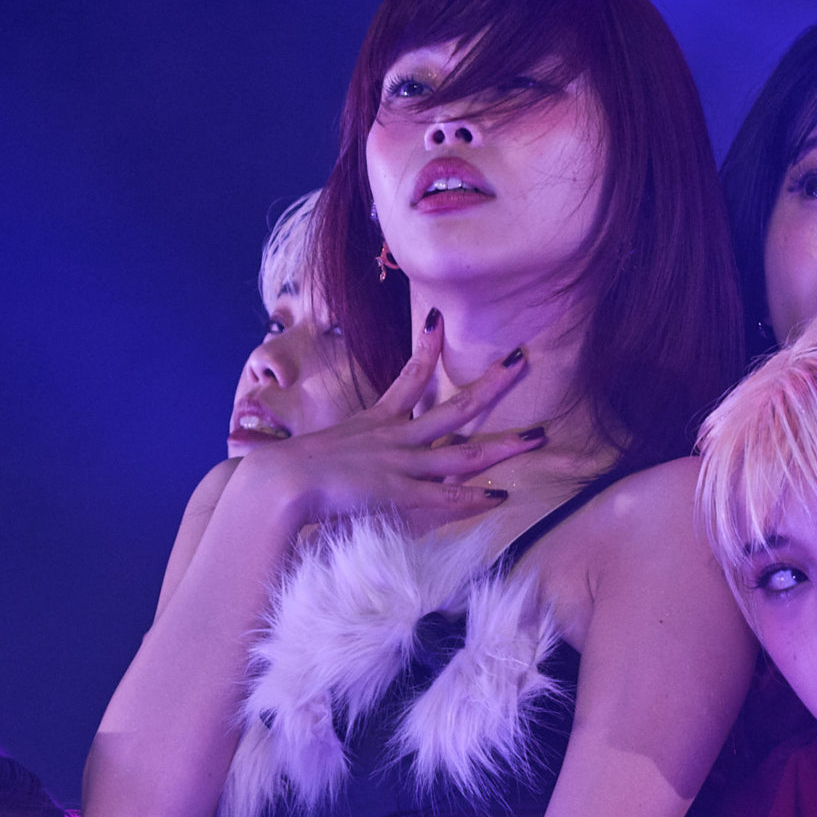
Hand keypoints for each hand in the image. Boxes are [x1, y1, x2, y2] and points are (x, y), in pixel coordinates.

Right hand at [232, 309, 543, 530]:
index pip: (409, 376)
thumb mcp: (316, 450)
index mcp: (376, 423)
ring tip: (539, 436)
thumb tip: (333, 453)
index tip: (438, 318)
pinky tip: (502, 497)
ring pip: (463, 453)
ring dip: (503, 446)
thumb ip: (336, 451)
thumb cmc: (284, 471)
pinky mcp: (398, 494)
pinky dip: (473, 498)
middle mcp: (396, 438)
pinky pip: (445, 497)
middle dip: (494, 383)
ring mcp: (401, 465)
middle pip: (456, 405)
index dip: (427, 348)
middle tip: (524, 358)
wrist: (277, 482)